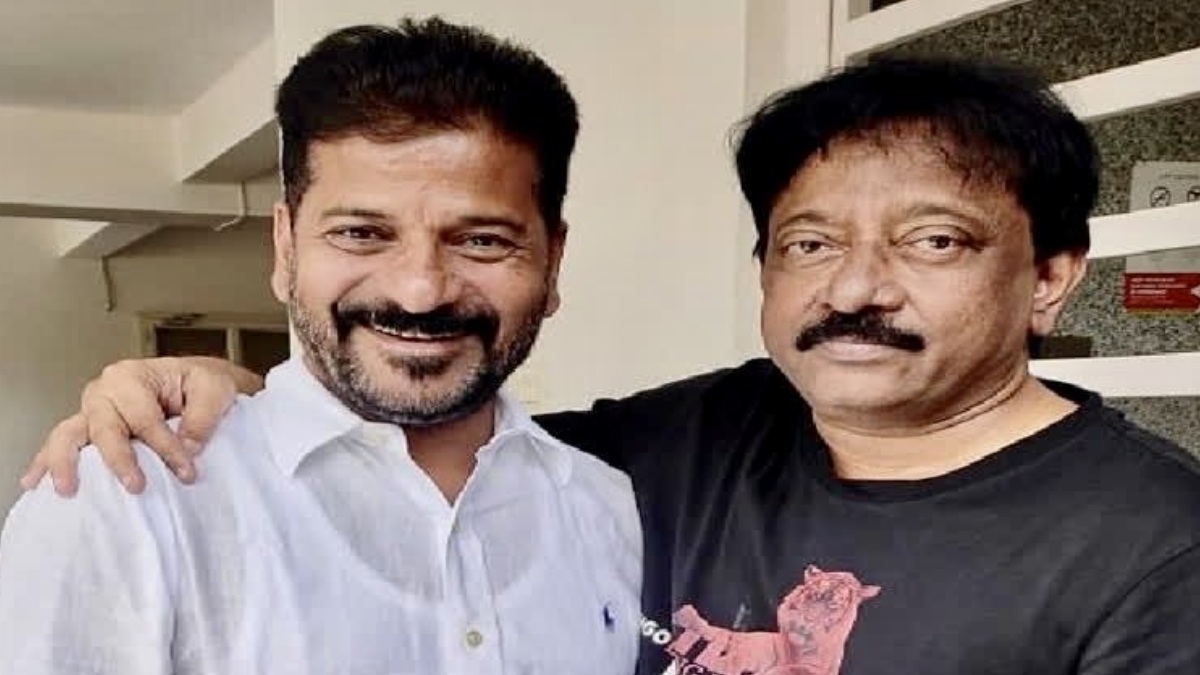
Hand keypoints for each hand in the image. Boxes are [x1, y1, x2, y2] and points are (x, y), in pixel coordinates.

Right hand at [21, 357, 262, 495]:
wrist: (195, 384)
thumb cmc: (201, 384)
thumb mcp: (215, 389)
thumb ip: (203, 416)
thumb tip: (188, 446)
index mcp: (132, 376)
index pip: (145, 417)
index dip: (165, 447)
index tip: (186, 471)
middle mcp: (105, 392)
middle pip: (102, 427)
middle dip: (118, 459)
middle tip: (136, 486)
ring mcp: (92, 412)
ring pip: (68, 435)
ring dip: (65, 463)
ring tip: (68, 489)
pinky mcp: (90, 430)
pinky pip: (63, 445)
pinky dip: (47, 463)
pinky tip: (36, 482)